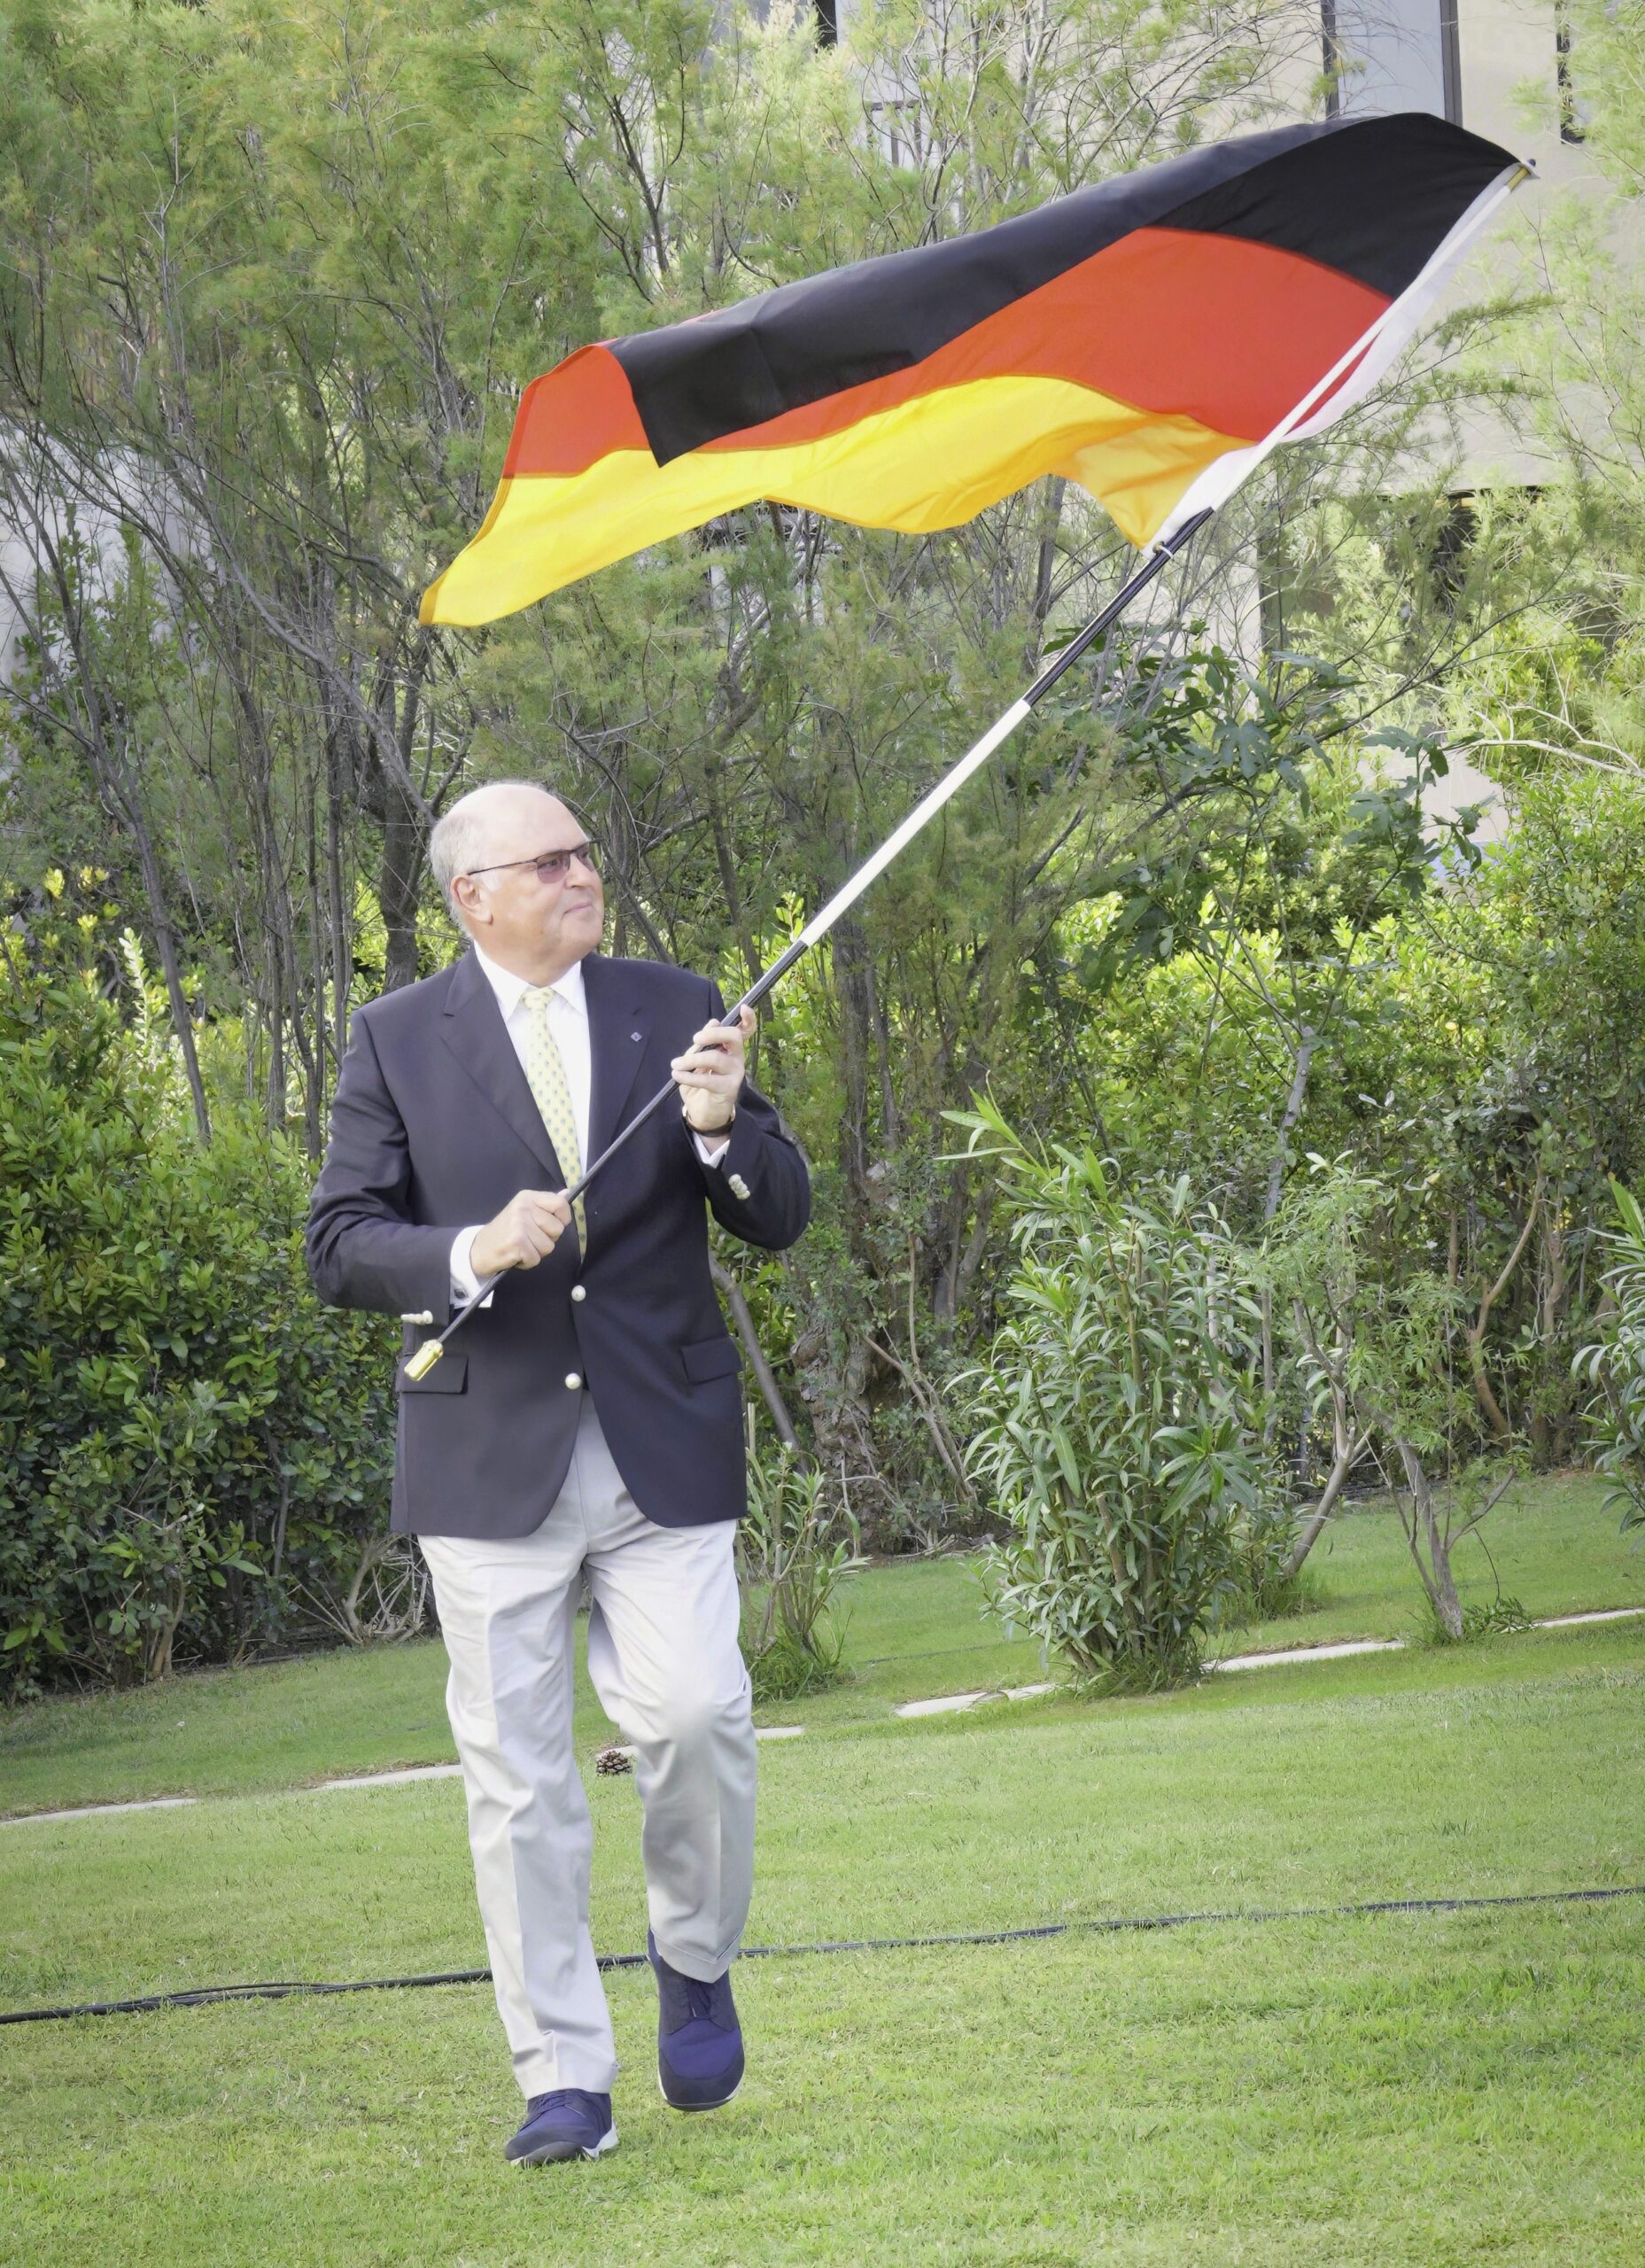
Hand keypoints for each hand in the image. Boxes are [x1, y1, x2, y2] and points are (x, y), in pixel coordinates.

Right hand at [471, 1189, 572, 1276]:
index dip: (563, 1219)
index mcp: (527, 1197)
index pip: (561, 1204)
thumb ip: (546, 1205)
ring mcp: (520, 1225)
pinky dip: (527, 1262)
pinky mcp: (517, 1243)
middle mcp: (523, 1208)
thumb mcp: (524, 1211)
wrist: (478, 1249)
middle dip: (547, 1239)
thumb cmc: (505, 1231)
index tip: (551, 1226)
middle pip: (557, 1229)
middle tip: (528, 1238)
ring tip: (521, 1247)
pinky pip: (536, 1259)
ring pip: (548, 1247)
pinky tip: (516, 1255)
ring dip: (536, 1252)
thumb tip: (567, 1193)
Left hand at [672, 1004, 753, 1132]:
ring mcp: (735, 1073)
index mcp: (731, 1048)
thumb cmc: (700, 1082)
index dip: (748, 1019)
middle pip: (733, 1037)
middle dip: (712, 1034)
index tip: (744, 1007)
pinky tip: (677, 1075)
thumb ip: (703, 1043)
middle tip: (695, 1038)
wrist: (703, 1112)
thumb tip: (713, 1022)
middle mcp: (737, 1058)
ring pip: (715, 1058)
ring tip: (676, 1065)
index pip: (745, 1031)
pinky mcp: (729, 1089)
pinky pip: (707, 1078)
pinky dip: (688, 1076)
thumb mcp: (697, 1060)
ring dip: (691, 1060)